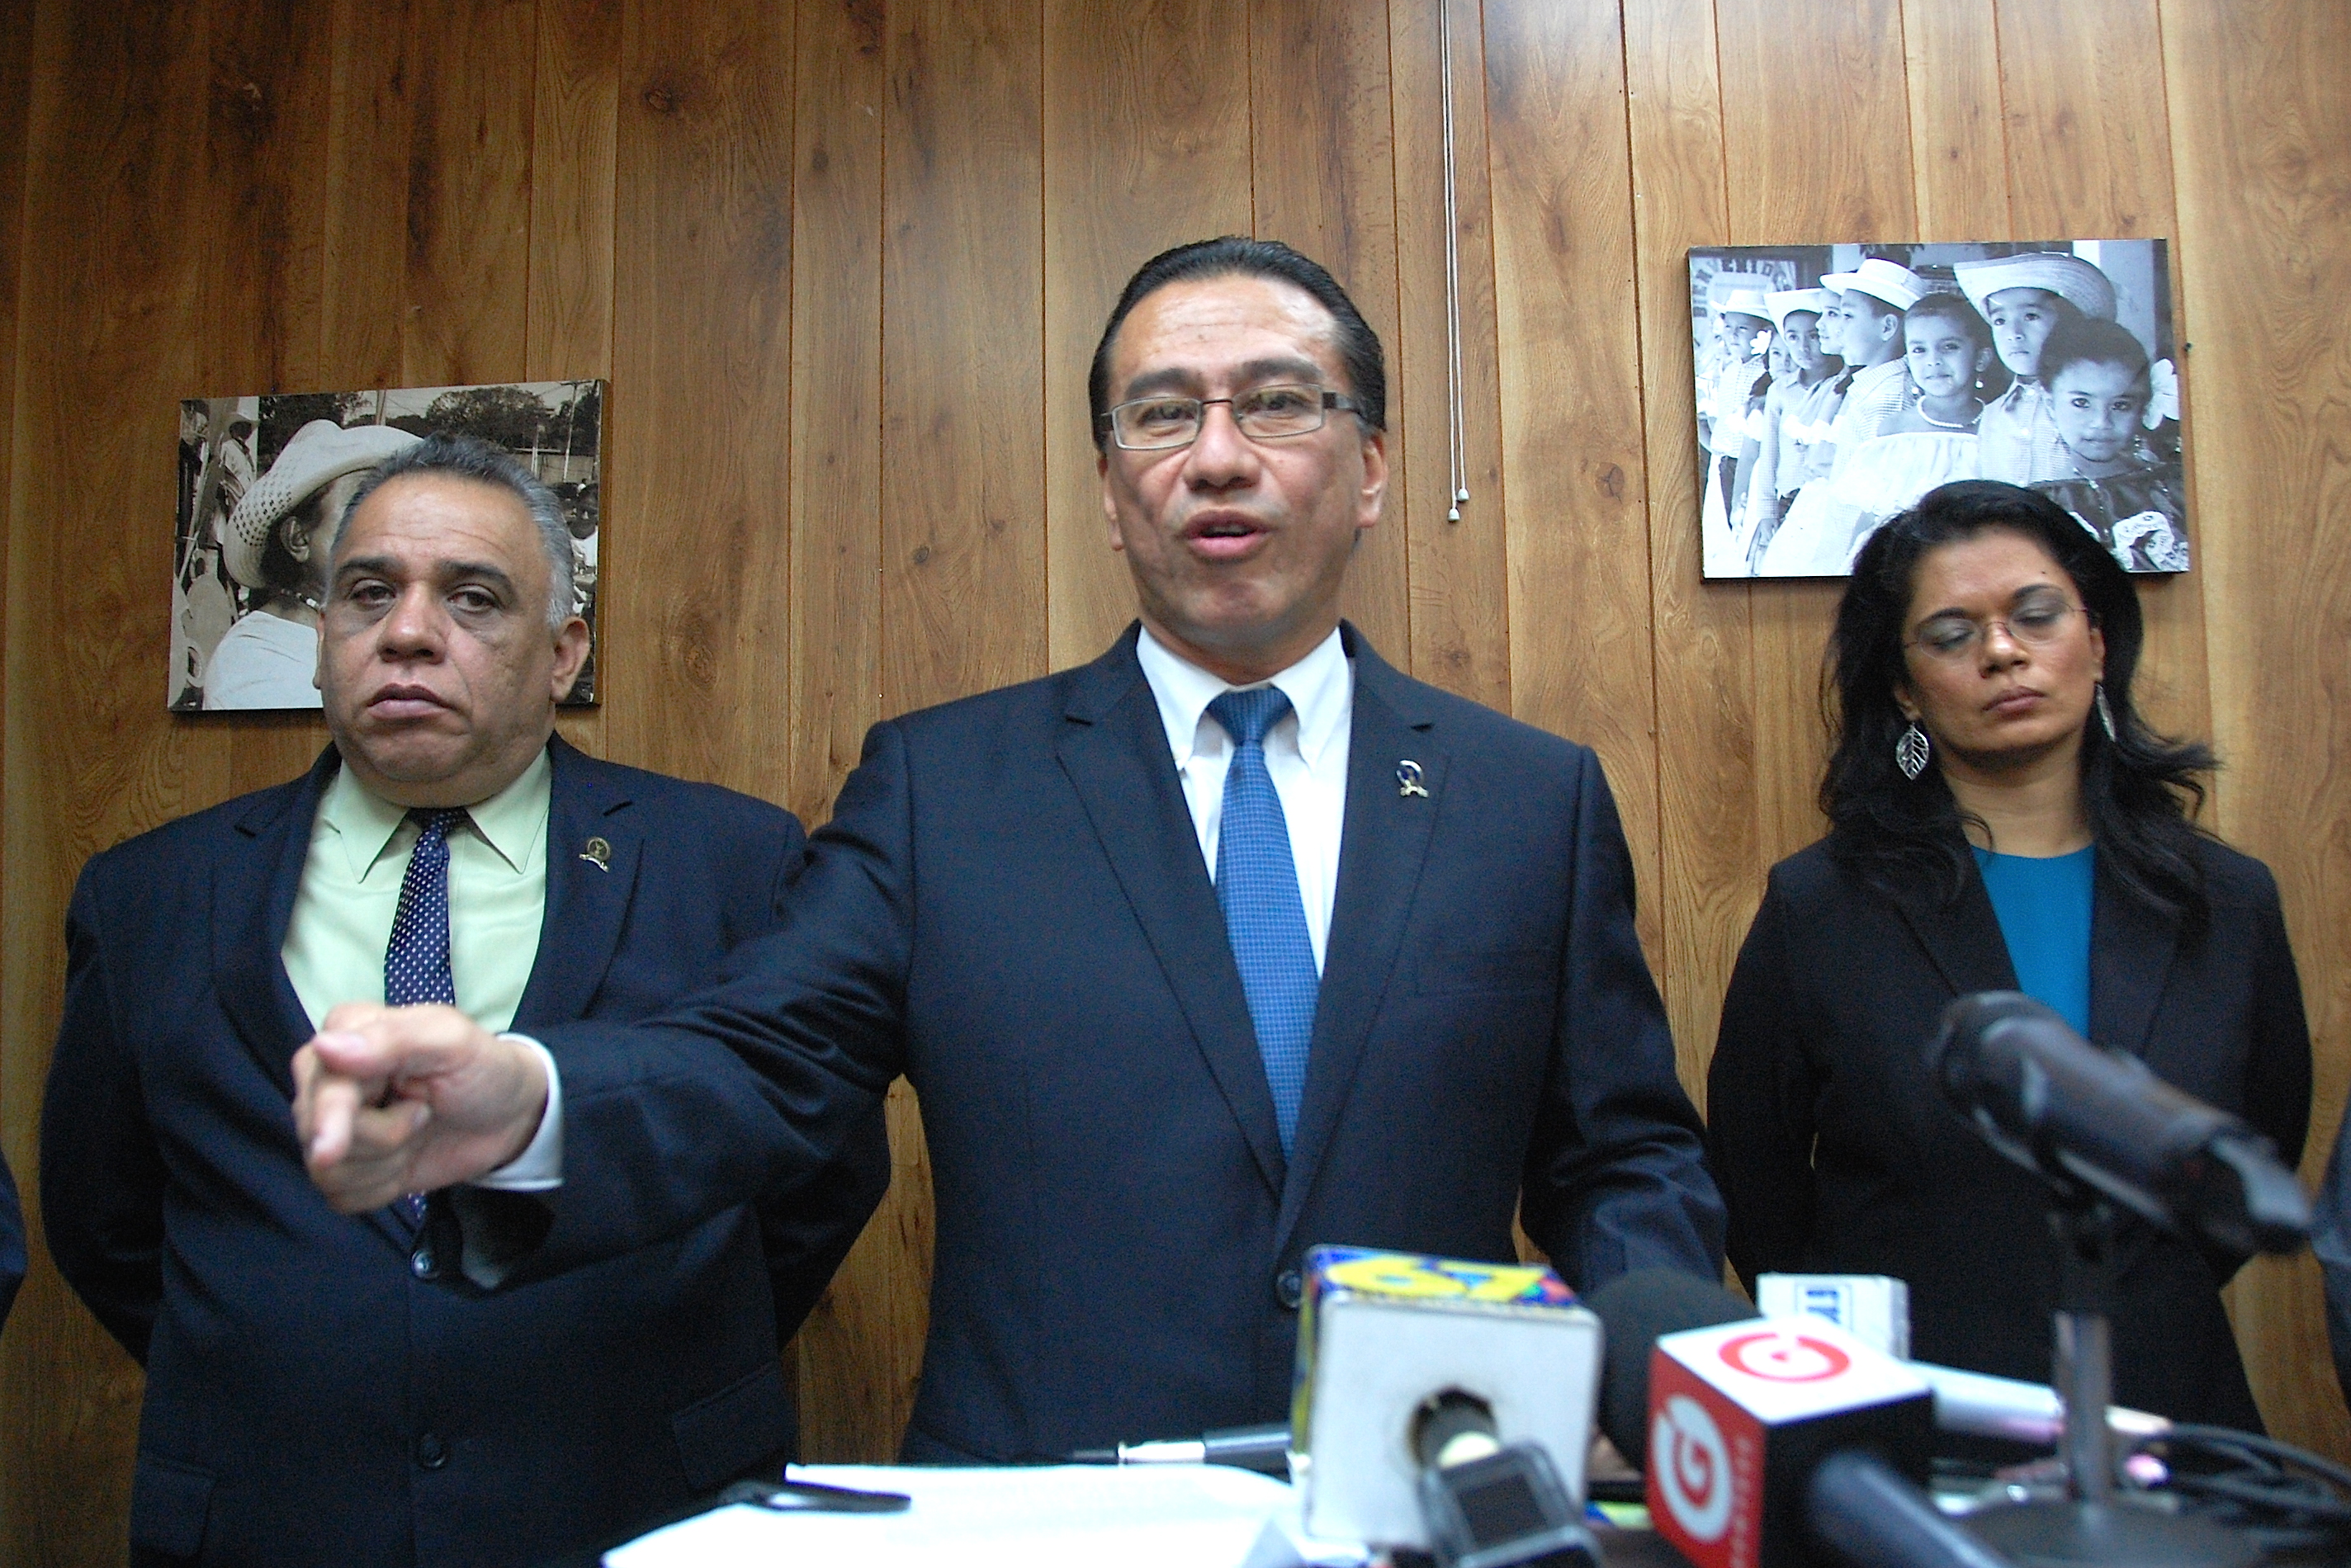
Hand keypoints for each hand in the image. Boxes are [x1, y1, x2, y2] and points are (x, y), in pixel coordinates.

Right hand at [293, 1002, 547, 1212]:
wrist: (507, 1116)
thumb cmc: (481, 1068)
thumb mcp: (453, 1041)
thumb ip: (393, 1038)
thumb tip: (324, 1045)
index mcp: (346, 1031)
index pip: (319, 1085)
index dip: (330, 1119)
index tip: (331, 1149)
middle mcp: (327, 1077)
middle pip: (317, 1135)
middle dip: (381, 1139)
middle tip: (425, 1114)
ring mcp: (332, 1124)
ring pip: (328, 1172)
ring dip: (386, 1163)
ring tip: (419, 1129)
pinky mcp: (347, 1165)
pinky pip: (342, 1196)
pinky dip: (383, 1187)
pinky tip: (407, 1160)